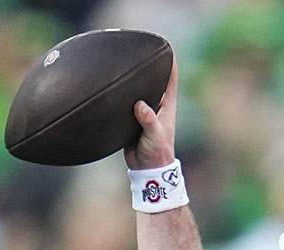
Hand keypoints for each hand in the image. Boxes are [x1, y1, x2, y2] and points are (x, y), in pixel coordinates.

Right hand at [124, 55, 177, 169]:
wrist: (146, 168)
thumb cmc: (156, 152)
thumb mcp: (155, 135)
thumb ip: (149, 120)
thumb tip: (140, 105)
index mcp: (167, 106)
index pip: (171, 80)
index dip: (170, 63)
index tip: (166, 47)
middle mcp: (157, 105)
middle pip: (154, 81)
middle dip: (149, 66)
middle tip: (139, 49)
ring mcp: (144, 111)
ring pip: (139, 90)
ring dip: (133, 80)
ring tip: (123, 63)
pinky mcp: (132, 117)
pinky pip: (126, 101)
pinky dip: (122, 93)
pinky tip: (112, 85)